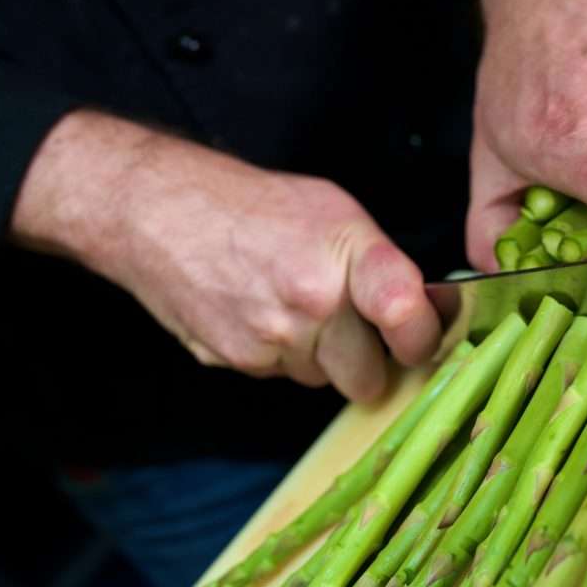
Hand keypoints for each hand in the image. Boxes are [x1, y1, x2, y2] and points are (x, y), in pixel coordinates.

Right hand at [10, 111, 439, 400]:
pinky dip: (281, 355)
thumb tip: (427, 312)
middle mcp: (311, 304)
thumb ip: (383, 265)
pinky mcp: (237, 361)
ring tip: (295, 307)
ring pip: (322, 380)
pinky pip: (281, 375)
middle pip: (368, 379)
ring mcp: (271, 340)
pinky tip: (263, 314)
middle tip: (357, 332)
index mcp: (345, 258)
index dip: (423, 338)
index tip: (421, 339)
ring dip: (320, 358)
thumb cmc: (254, 206)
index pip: (406, 318)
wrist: (159, 212)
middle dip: (367, 363)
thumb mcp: (336, 213)